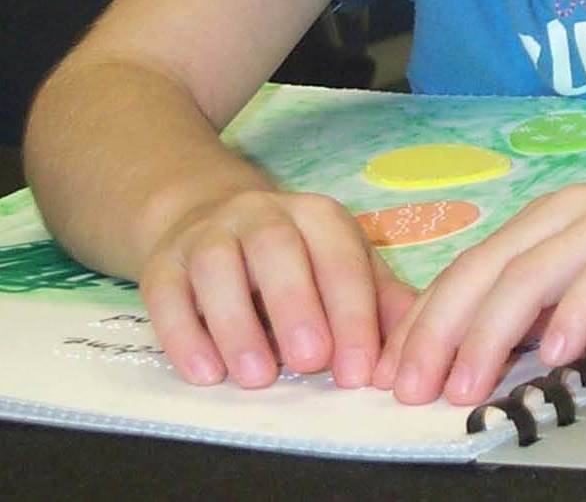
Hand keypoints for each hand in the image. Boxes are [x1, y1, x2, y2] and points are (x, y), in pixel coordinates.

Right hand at [140, 189, 416, 388]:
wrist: (208, 217)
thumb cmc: (294, 257)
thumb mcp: (342, 266)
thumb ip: (380, 301)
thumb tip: (417, 341)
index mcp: (316, 215)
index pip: (340, 257)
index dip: (352, 312)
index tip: (358, 370)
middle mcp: (261, 213)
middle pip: (277, 249)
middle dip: (297, 306)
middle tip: (311, 363)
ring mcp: (208, 234)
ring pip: (218, 266)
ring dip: (237, 322)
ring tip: (258, 376)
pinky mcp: (163, 263)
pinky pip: (168, 292)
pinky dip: (184, 333)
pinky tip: (207, 372)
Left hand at [372, 170, 585, 404]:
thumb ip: (563, 310)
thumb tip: (509, 356)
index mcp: (551, 218)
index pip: (475, 268)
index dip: (431, 319)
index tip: (400, 371)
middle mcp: (571, 211)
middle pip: (488, 269)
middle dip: (440, 331)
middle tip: (411, 389)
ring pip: (531, 273)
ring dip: (490, 334)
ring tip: (466, 386)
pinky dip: (573, 315)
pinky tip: (554, 355)